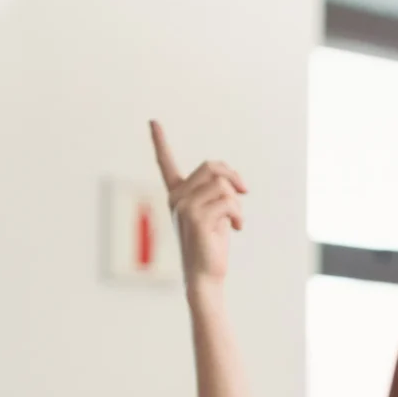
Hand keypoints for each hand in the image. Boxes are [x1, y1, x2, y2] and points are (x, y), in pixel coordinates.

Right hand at [150, 121, 245, 289]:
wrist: (205, 274)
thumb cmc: (211, 245)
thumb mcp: (215, 212)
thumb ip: (217, 192)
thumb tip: (233, 181)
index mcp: (176, 194)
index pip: (165, 163)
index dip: (159, 141)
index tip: (153, 121)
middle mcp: (176, 197)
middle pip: (211, 167)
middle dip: (233, 175)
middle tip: (245, 191)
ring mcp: (183, 205)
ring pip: (223, 185)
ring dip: (237, 203)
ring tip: (234, 221)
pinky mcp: (195, 216)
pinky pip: (228, 202)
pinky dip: (238, 215)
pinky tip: (235, 229)